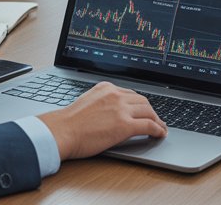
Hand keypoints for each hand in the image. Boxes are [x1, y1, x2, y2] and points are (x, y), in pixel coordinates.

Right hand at [40, 82, 167, 159]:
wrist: (61, 132)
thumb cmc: (68, 122)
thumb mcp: (87, 102)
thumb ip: (102, 102)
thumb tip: (111, 112)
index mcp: (106, 87)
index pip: (130, 93)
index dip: (139, 103)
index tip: (143, 109)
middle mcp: (116, 95)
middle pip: (142, 100)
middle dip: (150, 110)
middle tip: (155, 119)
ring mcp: (121, 109)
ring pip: (148, 111)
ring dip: (156, 119)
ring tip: (160, 127)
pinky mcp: (125, 125)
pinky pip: (149, 125)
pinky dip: (158, 129)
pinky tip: (160, 134)